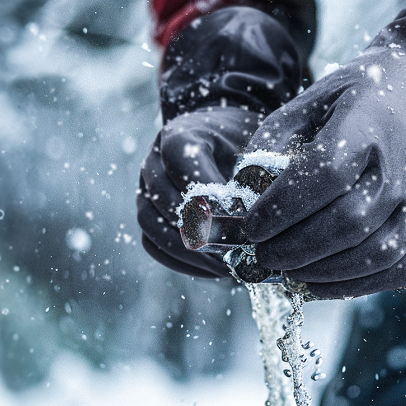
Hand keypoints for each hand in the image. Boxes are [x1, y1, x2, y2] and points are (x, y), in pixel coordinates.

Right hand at [139, 107, 262, 276]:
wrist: (222, 138)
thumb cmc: (242, 140)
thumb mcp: (251, 141)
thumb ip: (252, 167)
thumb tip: (260, 211)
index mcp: (177, 137)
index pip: (182, 165)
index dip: (209, 194)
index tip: (242, 217)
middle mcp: (152, 162)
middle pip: (165, 201)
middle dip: (203, 229)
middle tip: (238, 248)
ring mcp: (144, 191)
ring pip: (153, 227)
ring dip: (191, 251)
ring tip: (226, 265)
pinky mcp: (147, 215)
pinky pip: (154, 245)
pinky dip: (182, 262)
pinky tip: (214, 269)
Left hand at [240, 0, 405, 298]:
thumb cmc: (369, 97)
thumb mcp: (319, 97)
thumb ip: (277, 140)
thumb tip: (239, 191)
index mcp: (370, 123)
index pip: (324, 175)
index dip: (282, 208)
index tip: (251, 225)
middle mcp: (405, 164)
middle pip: (347, 222)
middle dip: (294, 247)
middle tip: (260, 255)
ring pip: (374, 253)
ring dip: (321, 272)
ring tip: (284, 271)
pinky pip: (400, 269)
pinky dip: (356, 286)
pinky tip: (319, 284)